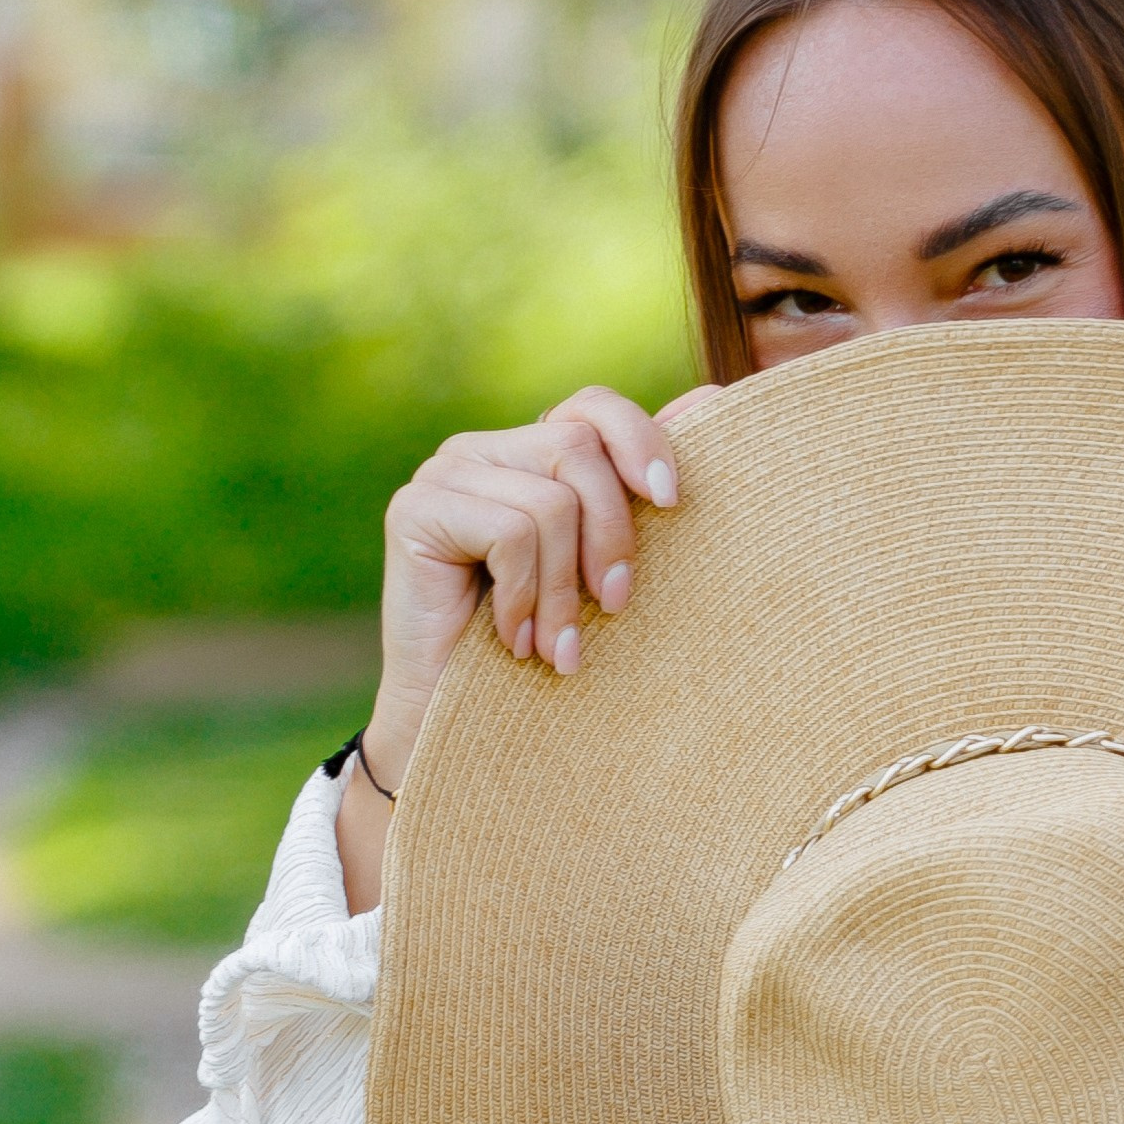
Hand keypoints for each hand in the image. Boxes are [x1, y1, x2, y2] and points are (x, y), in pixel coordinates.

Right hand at [337, 382, 719, 911]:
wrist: (454, 727)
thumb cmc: (542, 651)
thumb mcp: (603, 568)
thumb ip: (638, 490)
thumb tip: (710, 397)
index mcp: (524, 453)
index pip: (591, 408)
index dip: (640, 440)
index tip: (675, 504)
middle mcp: (478, 451)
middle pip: (576, 449)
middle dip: (612, 535)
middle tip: (616, 607)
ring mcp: (441, 475)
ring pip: (549, 501)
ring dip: (565, 590)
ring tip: (559, 646)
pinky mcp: (414, 510)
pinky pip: (511, 531)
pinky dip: (526, 597)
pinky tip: (515, 641)